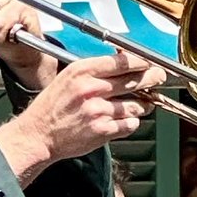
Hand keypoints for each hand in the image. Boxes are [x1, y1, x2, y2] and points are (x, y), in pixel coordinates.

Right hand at [0, 52, 166, 184]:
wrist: (38, 135)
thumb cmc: (51, 108)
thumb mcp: (68, 78)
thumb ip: (94, 70)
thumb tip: (122, 63)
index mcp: (82, 71)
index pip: (122, 61)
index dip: (141, 62)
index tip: (149, 63)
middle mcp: (92, 89)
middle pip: (134, 80)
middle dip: (152, 78)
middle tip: (158, 78)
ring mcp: (98, 110)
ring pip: (136, 104)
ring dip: (142, 104)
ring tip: (142, 104)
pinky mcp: (102, 130)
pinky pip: (130, 124)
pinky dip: (131, 123)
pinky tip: (124, 120)